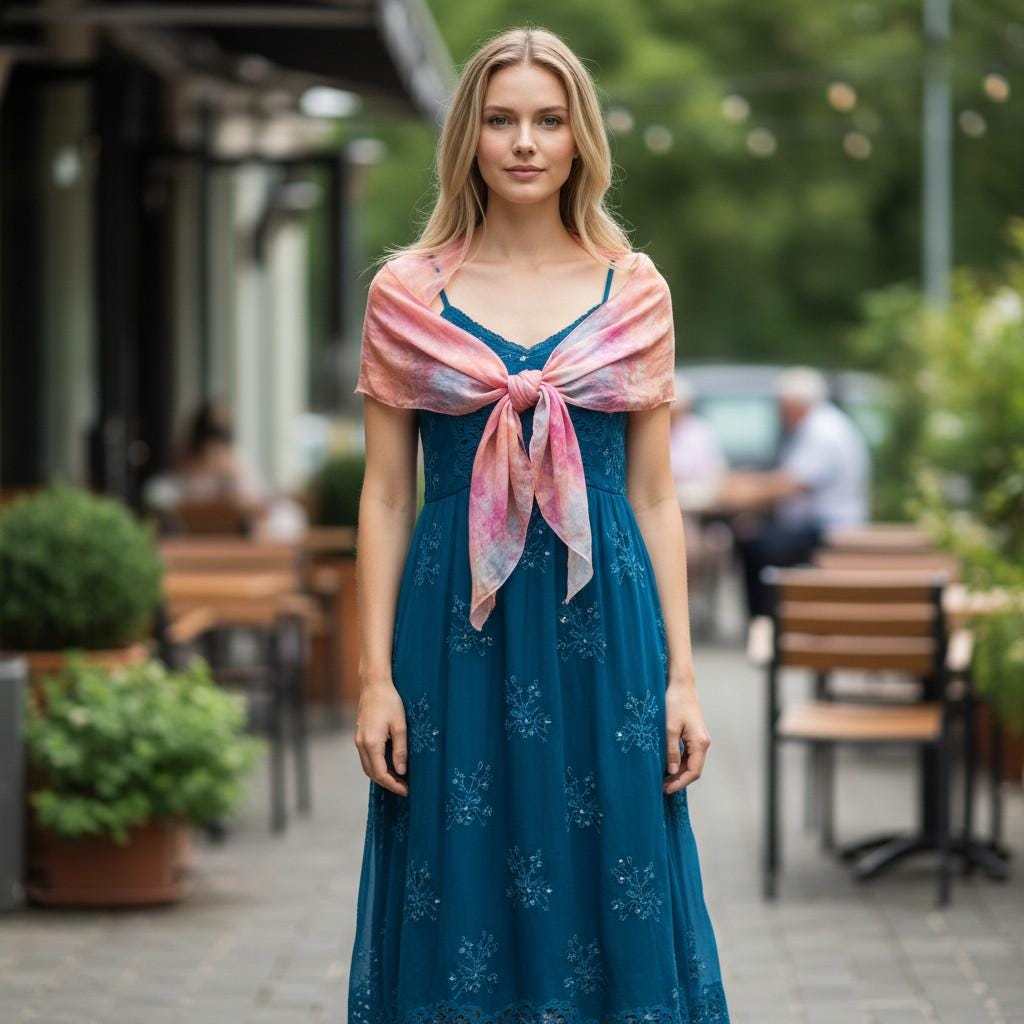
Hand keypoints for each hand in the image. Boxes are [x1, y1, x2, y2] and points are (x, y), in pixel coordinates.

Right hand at [354, 678, 408, 796]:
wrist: (374, 684)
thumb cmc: (389, 701)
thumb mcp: (400, 726)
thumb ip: (400, 750)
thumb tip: (401, 770)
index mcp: (371, 743)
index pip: (380, 774)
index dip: (393, 785)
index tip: (406, 790)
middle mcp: (361, 744)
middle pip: (371, 773)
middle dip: (387, 783)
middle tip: (404, 788)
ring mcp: (358, 739)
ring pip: (367, 766)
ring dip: (381, 775)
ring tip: (398, 779)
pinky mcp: (359, 735)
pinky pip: (366, 757)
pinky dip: (376, 765)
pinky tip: (389, 764)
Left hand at [663, 684, 710, 794]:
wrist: (681, 685)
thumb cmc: (675, 703)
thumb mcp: (669, 729)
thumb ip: (672, 751)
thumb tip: (672, 771)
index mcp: (700, 743)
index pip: (693, 771)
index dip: (680, 783)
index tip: (666, 789)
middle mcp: (703, 743)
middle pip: (693, 769)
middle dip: (679, 780)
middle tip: (662, 787)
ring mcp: (699, 739)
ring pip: (691, 762)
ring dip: (678, 772)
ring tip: (663, 779)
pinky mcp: (694, 735)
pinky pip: (688, 754)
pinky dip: (679, 762)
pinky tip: (668, 766)